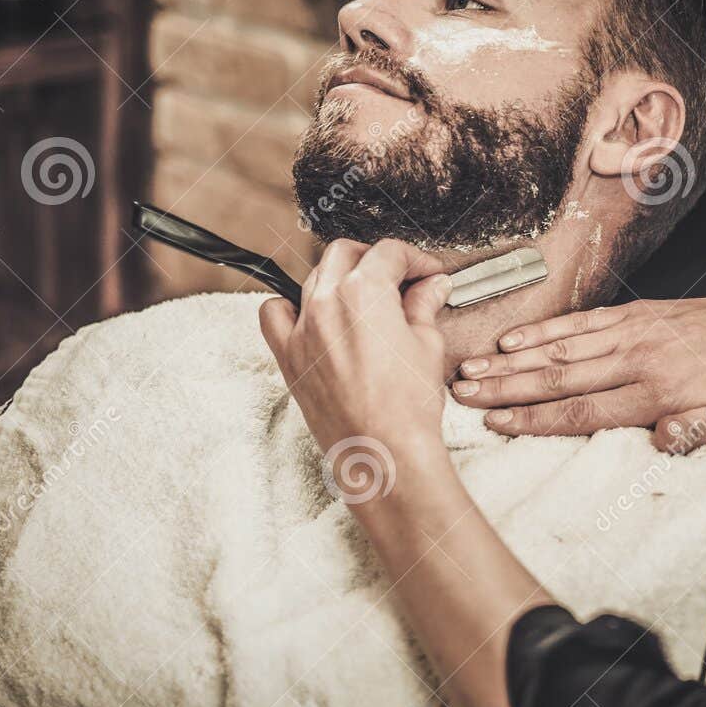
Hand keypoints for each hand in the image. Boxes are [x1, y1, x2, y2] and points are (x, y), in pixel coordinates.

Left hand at [260, 239, 453, 473]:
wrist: (384, 454)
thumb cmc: (406, 408)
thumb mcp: (427, 345)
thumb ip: (424, 307)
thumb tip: (430, 288)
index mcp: (363, 292)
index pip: (389, 253)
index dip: (415, 259)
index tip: (426, 273)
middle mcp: (326, 303)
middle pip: (346, 253)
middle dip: (375, 259)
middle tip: (400, 279)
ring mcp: (302, 329)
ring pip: (314, 278)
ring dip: (341, 279)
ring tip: (366, 301)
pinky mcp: (288, 356)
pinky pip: (274, 313)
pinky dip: (290, 306)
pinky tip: (314, 316)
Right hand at [452, 268, 705, 450]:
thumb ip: (697, 431)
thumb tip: (657, 441)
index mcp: (660, 392)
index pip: (584, 410)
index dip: (534, 419)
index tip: (495, 423)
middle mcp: (639, 358)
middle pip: (558, 376)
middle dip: (505, 387)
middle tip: (460, 393)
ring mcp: (634, 331)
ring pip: (561, 347)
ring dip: (512, 359)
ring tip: (472, 367)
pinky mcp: (636, 312)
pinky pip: (582, 322)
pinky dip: (545, 329)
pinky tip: (515, 338)